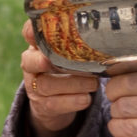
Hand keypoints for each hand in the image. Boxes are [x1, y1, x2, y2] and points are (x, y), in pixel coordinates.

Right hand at [20, 21, 98, 136]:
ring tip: (93, 84)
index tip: (40, 30)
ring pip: (46, 84)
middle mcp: (31, 65)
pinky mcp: (43, 106)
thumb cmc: (67, 70)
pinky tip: (86, 99)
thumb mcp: (67, 54)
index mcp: (37, 47)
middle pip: (30, 61)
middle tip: (54, 61)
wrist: (55, 104)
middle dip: (43, 60)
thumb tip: (107, 31)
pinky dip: (71, 102)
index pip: (29, 33)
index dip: (32, 31)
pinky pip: (54, 104)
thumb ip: (77, 43)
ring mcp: (35, 87)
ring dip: (71, 83)